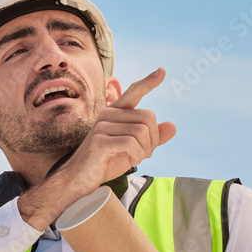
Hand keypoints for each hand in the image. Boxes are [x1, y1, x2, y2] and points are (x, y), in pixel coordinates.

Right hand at [18, 68, 176, 229]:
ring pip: (142, 131)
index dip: (148, 82)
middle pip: (148, 117)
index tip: (162, 71)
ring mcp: (102, 126)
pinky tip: (131, 161)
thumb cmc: (105, 163)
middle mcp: (107, 114)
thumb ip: (152, 138)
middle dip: (154, 139)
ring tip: (136, 159)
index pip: (133, 92)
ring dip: (145, 150)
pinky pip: (132, 143)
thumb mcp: (133, 150)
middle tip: (145, 153)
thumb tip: (173, 126)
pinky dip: (137, 154)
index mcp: (114, 113)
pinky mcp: (100, 141)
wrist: (79, 180)